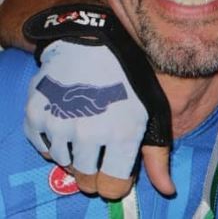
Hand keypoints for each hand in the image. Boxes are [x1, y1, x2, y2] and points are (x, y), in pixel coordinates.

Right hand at [23, 41, 171, 198]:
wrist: (93, 42)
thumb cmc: (129, 78)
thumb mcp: (152, 113)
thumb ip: (157, 156)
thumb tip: (166, 190)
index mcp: (120, 135)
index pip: (110, 188)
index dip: (116, 181)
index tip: (117, 168)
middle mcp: (87, 135)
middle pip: (86, 180)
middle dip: (96, 169)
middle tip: (101, 146)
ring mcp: (58, 126)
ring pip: (64, 164)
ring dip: (76, 154)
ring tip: (87, 128)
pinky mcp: (36, 117)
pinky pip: (43, 148)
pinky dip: (54, 141)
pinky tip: (69, 121)